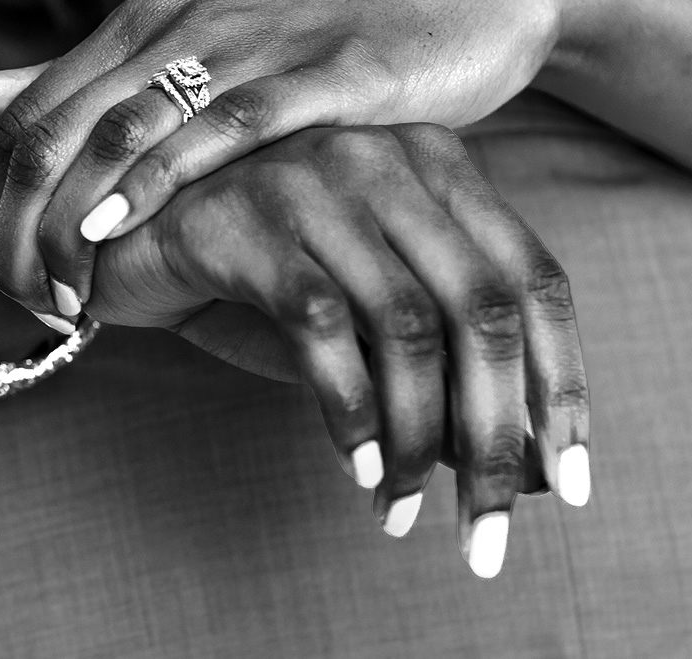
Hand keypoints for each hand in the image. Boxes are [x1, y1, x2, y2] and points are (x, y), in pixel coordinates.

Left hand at [0, 0, 607, 327]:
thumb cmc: (331, 25)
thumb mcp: (206, 40)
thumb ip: (91, 74)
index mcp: (150, 14)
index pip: (29, 109)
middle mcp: (182, 19)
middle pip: (54, 127)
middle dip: (14, 223)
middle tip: (11, 302)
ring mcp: (248, 43)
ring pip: (117, 131)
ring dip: (66, 219)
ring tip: (48, 293)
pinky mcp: (316, 73)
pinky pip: (213, 131)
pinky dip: (150, 184)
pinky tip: (109, 230)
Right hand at [87, 123, 590, 571]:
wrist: (124, 232)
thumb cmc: (257, 277)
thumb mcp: (364, 317)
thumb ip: (440, 368)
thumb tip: (530, 469)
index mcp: (439, 166)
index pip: (536, 280)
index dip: (563, 387)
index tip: (568, 486)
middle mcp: (388, 158)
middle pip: (484, 308)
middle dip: (497, 435)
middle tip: (491, 533)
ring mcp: (316, 177)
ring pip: (408, 324)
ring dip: (420, 438)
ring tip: (407, 510)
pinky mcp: (245, 216)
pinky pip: (321, 324)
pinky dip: (349, 408)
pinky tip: (358, 465)